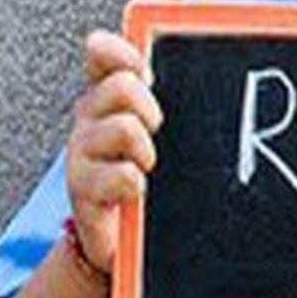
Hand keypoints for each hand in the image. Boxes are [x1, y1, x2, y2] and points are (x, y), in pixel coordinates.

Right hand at [65, 30, 163, 273]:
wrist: (125, 244)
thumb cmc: (151, 186)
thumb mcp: (165, 139)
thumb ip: (176, 103)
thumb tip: (214, 68)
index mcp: (108, 100)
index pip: (101, 54)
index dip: (123, 54)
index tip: (146, 73)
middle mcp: (90, 120)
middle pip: (122, 86)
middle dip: (150, 109)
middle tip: (156, 134)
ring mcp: (82, 154)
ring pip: (124, 128)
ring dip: (146, 152)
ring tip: (147, 168)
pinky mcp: (82, 190)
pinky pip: (121, 175)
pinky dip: (135, 184)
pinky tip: (136, 193)